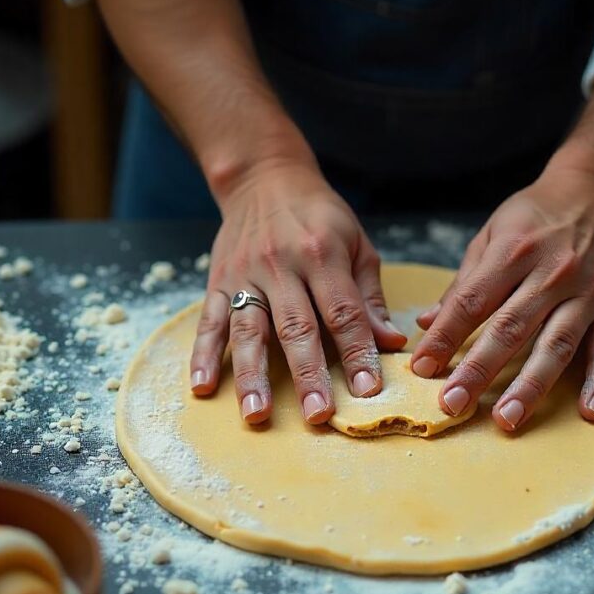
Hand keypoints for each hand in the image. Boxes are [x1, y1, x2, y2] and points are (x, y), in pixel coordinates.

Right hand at [190, 162, 406, 423]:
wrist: (264, 178)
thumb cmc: (320, 216)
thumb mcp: (356, 243)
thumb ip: (370, 296)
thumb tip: (391, 343)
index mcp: (322, 254)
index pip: (343, 312)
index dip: (356, 352)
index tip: (367, 390)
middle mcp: (281, 265)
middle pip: (296, 328)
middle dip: (307, 375)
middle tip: (317, 416)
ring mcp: (245, 275)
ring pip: (249, 331)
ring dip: (252, 376)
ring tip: (257, 414)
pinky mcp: (217, 282)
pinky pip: (209, 322)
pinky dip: (203, 355)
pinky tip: (203, 386)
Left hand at [410, 166, 593, 430]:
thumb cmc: (535, 216)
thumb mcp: (492, 235)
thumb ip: (463, 283)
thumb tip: (425, 323)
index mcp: (514, 251)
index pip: (472, 302)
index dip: (445, 337)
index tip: (422, 368)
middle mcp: (553, 272)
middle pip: (511, 329)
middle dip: (478, 370)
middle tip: (453, 405)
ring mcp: (588, 292)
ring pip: (556, 345)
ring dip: (530, 386)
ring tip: (507, 419)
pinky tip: (589, 413)